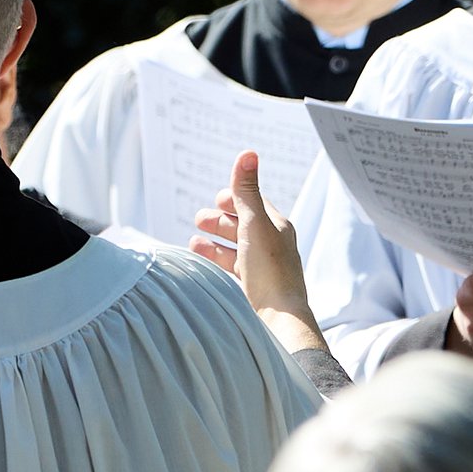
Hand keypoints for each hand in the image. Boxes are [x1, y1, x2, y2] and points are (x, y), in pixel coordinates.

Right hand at [188, 152, 312, 322]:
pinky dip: (215, 265)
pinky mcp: (253, 291)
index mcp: (277, 228)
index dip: (235, 198)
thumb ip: (246, 191)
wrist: (279, 318)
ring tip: (193, 245)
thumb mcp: (254, 223)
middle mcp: (272, 247)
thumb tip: (247, 153)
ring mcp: (262, 270)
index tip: (217, 198)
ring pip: (235, 252)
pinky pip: (231, 272)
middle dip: (220, 222)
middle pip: (242, 228)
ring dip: (214, 245)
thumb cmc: (269, 270)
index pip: (255, 205)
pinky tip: (202, 268)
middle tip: (199, 219)